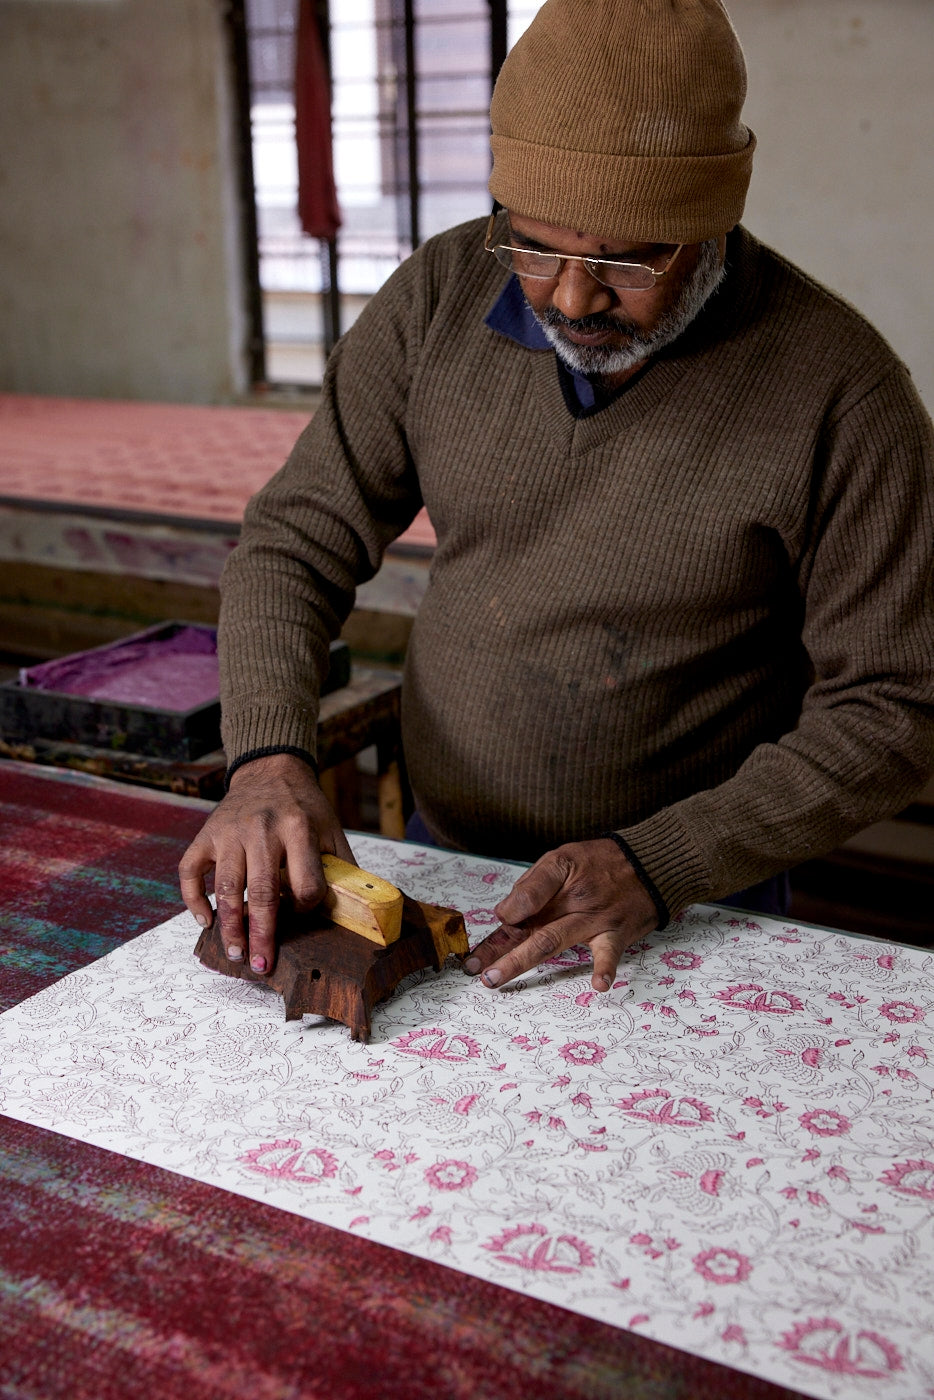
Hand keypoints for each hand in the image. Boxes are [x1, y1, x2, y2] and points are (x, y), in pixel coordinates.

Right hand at [178, 753, 353, 974]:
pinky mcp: (207, 834)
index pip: (306, 882)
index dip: (307, 906)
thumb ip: (341, 866)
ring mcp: (230, 832)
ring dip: (230, 926)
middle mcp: (262, 829)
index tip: (304, 916)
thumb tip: (356, 909)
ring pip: (227, 887)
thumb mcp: (331, 829)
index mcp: (299, 828)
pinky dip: (194, 899)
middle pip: (262, 891)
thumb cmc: (304, 807)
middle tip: (262, 965)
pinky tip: (206, 921)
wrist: (271, 771)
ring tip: (237, 953)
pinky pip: (190, 871)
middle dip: (263, 934)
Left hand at [463, 838, 657, 991]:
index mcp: (556, 880)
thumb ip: (533, 886)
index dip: (505, 914)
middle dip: (498, 951)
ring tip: (498, 978)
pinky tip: (599, 984)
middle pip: (529, 928)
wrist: (650, 863)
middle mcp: (572, 900)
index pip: (522, 898)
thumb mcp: (564, 858)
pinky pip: (610, 953)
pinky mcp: (616, 934)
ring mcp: (593, 919)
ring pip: (553, 942)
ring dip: (523, 961)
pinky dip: (606, 968)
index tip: (493, 926)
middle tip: (476, 971)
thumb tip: (505, 914)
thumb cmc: (603, 862)